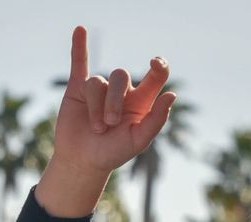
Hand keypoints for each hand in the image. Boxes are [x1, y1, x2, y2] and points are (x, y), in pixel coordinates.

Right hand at [35, 26, 176, 216]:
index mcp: (141, 101)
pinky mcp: (78, 89)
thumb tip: (172, 94)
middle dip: (114, 101)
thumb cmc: (113, 153)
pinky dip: (79, 46)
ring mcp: (100, 89)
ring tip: (96, 129)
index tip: (155, 63)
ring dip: (96, 107)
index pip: (155, 75)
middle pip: (120, 76)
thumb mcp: (138, 141)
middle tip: (109, 125)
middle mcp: (122, 91)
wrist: (84, 161)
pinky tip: (80, 30)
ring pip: (98, 82)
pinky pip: (79, 63)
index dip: (158, 66)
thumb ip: (156, 120)